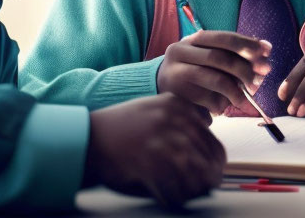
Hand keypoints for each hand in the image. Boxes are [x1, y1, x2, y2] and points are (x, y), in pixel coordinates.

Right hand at [84, 93, 225, 208]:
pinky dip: (178, 195)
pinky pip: (174, 183)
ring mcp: (160, 137)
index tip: (215, 169)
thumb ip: (181, 120)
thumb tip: (208, 150)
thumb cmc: (121, 128)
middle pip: (206, 154)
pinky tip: (175, 198)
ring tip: (195, 194)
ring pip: (195, 170)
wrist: (88, 137)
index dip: (214, 158)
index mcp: (175, 105)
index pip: (210, 137)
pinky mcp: (149, 158)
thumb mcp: (154, 110)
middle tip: (210, 186)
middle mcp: (172, 118)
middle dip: (210, 174)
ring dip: (197, 186)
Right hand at [157, 30, 271, 113]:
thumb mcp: (206, 56)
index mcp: (191, 40)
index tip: (267, 51)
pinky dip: (221, 104)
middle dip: (244, 69)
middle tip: (259, 81)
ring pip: (215, 79)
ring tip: (245, 99)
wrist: (159, 87)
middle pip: (220, 58)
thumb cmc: (192, 70)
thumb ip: (231, 54)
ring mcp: (176, 73)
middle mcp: (180, 52)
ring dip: (236, 90)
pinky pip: (207, 99)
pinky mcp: (176, 95)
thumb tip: (265, 52)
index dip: (247, 44)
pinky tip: (224, 107)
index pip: (223, 37)